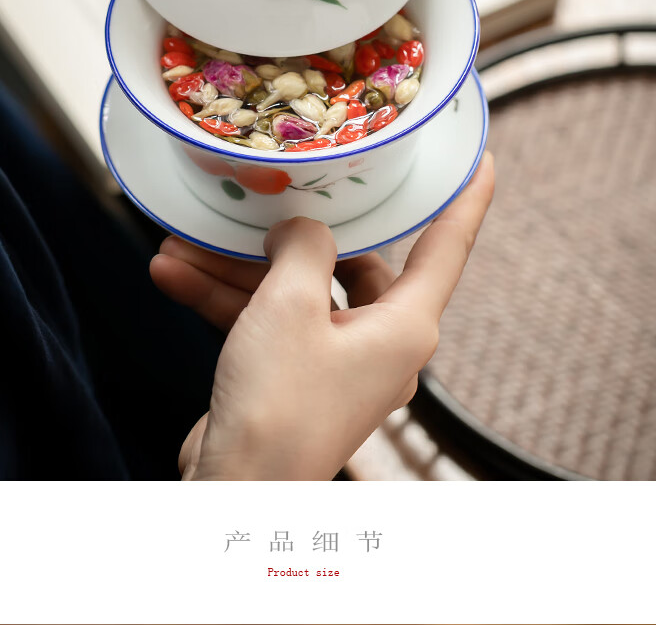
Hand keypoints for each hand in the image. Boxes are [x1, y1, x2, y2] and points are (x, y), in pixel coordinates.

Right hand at [150, 152, 493, 479]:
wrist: (236, 496)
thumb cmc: (279, 404)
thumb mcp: (291, 303)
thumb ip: (304, 247)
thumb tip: (299, 230)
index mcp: (406, 325)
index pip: (448, 246)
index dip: (466, 199)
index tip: (482, 158)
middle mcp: (380, 342)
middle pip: (351, 263)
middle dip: (290, 235)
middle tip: (261, 198)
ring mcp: (337, 362)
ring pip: (296, 293)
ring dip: (237, 269)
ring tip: (182, 241)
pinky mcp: (296, 377)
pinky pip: (268, 322)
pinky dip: (227, 300)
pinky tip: (174, 274)